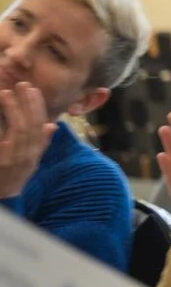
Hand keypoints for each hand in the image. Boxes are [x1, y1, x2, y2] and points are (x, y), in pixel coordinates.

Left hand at [0, 83, 54, 199]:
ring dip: (13, 110)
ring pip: (18, 130)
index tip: (33, 90)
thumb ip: (40, 144)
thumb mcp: (30, 163)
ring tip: (6, 93)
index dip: (37, 106)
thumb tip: (51, 125)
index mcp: (34, 154)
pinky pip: (5, 139)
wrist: (2, 201)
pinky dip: (3, 123)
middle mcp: (26, 156)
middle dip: (27, 103)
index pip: (39, 125)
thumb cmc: (14, 180)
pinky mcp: (3, 161)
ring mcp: (12, 159)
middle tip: (22, 85)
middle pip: (30, 125)